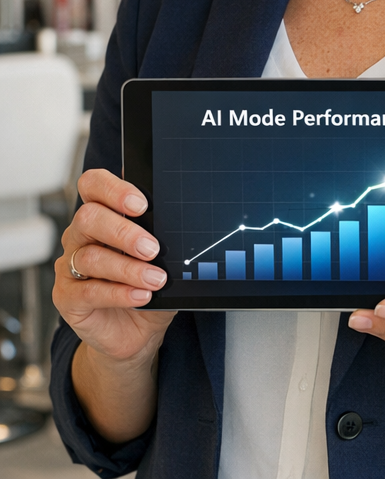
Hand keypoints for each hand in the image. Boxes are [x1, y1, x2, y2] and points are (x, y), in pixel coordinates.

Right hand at [54, 169, 175, 365]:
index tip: (141, 205)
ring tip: (156, 279)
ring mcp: (69, 267)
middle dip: (124, 232)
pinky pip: (89, 291)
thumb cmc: (150, 284)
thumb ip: (165, 236)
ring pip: (90, 257)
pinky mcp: (66, 298)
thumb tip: (183, 222)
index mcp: (103, 215)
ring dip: (128, 269)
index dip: (113, 189)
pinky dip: (120, 293)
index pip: (93, 185)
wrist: (138, 331)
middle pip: (88, 217)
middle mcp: (81, 236)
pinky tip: (142, 296)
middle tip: (152, 248)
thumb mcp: (164, 258)